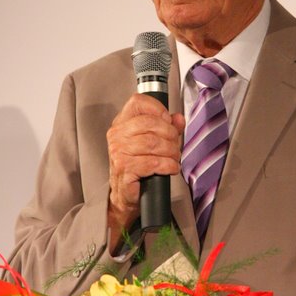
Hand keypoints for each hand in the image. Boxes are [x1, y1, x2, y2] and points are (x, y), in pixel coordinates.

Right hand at [106, 93, 184, 250]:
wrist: (125, 193)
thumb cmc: (138, 165)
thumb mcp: (153, 141)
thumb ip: (167, 127)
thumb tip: (178, 118)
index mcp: (122, 123)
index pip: (138, 102)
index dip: (158, 109)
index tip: (168, 120)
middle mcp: (117, 135)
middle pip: (150, 123)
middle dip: (170, 134)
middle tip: (175, 144)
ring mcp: (119, 152)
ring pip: (154, 143)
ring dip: (171, 151)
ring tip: (174, 157)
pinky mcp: (125, 169)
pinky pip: (153, 162)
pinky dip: (167, 165)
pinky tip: (170, 168)